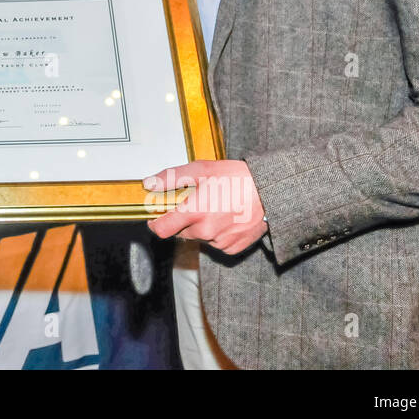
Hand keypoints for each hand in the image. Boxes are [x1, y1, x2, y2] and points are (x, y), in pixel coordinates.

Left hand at [143, 159, 267, 254]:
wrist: (269, 191)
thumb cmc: (236, 177)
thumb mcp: (201, 170)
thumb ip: (171, 178)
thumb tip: (148, 184)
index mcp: (194, 212)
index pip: (161, 230)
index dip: (155, 224)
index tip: (156, 217)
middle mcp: (205, 231)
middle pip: (181, 232)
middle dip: (183, 221)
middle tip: (196, 204)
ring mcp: (220, 242)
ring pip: (200, 238)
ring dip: (202, 227)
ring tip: (217, 208)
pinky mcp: (233, 248)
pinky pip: (216, 244)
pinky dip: (218, 234)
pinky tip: (227, 218)